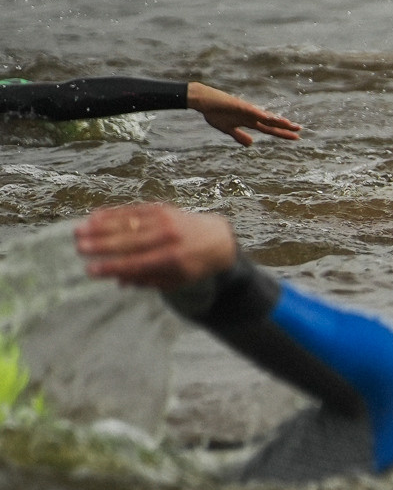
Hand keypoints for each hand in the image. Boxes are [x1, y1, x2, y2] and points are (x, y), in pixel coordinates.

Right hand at [76, 203, 239, 289]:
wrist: (217, 238)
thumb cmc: (193, 264)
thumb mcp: (176, 280)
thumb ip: (148, 280)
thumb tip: (119, 281)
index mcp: (172, 259)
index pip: (137, 264)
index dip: (113, 267)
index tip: (91, 270)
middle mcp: (168, 237)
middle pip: (130, 241)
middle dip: (102, 245)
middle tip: (78, 247)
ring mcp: (164, 220)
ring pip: (128, 223)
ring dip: (101, 226)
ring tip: (79, 230)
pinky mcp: (161, 207)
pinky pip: (133, 209)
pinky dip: (113, 213)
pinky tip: (94, 216)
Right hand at [186, 83, 300, 144]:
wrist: (203, 100)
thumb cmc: (214, 112)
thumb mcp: (228, 129)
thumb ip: (239, 136)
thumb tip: (251, 144)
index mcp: (249, 121)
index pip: (270, 129)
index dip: (282, 134)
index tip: (295, 137)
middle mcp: (251, 115)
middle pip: (271, 122)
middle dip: (285, 127)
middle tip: (300, 130)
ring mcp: (245, 109)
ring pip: (264, 116)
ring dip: (275, 120)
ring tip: (289, 124)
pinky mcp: (237, 105)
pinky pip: (250, 110)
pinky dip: (258, 113)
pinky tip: (267, 116)